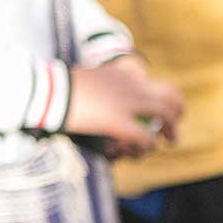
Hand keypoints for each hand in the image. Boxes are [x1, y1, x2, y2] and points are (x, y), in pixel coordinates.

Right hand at [65, 58, 182, 157]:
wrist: (45, 91)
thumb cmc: (57, 87)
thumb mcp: (85, 80)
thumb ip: (101, 86)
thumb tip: (98, 93)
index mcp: (122, 73)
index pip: (153, 82)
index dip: (163, 97)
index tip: (161, 109)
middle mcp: (131, 85)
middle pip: (170, 95)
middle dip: (177, 112)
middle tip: (173, 127)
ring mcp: (127, 102)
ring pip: (165, 115)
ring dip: (171, 130)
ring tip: (170, 141)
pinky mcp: (119, 121)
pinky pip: (145, 136)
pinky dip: (148, 144)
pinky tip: (143, 148)